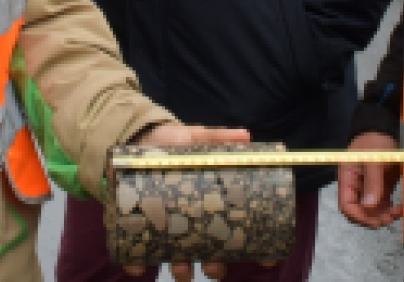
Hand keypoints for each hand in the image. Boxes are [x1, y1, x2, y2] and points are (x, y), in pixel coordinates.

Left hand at [127, 124, 257, 280]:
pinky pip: (137, 253)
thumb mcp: (195, 138)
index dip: (253, 249)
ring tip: (181, 270)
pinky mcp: (138, 228)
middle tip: (214, 268)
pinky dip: (136, 263)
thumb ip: (217, 137)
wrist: (136, 139)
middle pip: (209, 255)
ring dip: (181, 270)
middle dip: (215, 267)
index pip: (236, 233)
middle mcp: (191, 223)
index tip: (267, 260)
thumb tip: (246, 135)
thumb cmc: (171, 144)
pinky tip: (136, 266)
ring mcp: (165, 230)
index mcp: (210, 206)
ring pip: (178, 260)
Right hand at [338, 132, 402, 228]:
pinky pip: (382, 204)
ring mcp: (368, 188)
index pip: (347, 205)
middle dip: (372, 218)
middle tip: (389, 218)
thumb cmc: (376, 141)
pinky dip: (390, 209)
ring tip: (397, 213)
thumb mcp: (375, 160)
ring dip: (383, 215)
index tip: (376, 221)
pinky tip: (400, 208)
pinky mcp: (379, 187)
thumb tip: (369, 207)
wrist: (386, 129)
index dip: (359, 216)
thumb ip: (372, 182)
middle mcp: (355, 186)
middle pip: (358, 211)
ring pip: (371, 210)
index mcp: (347, 178)